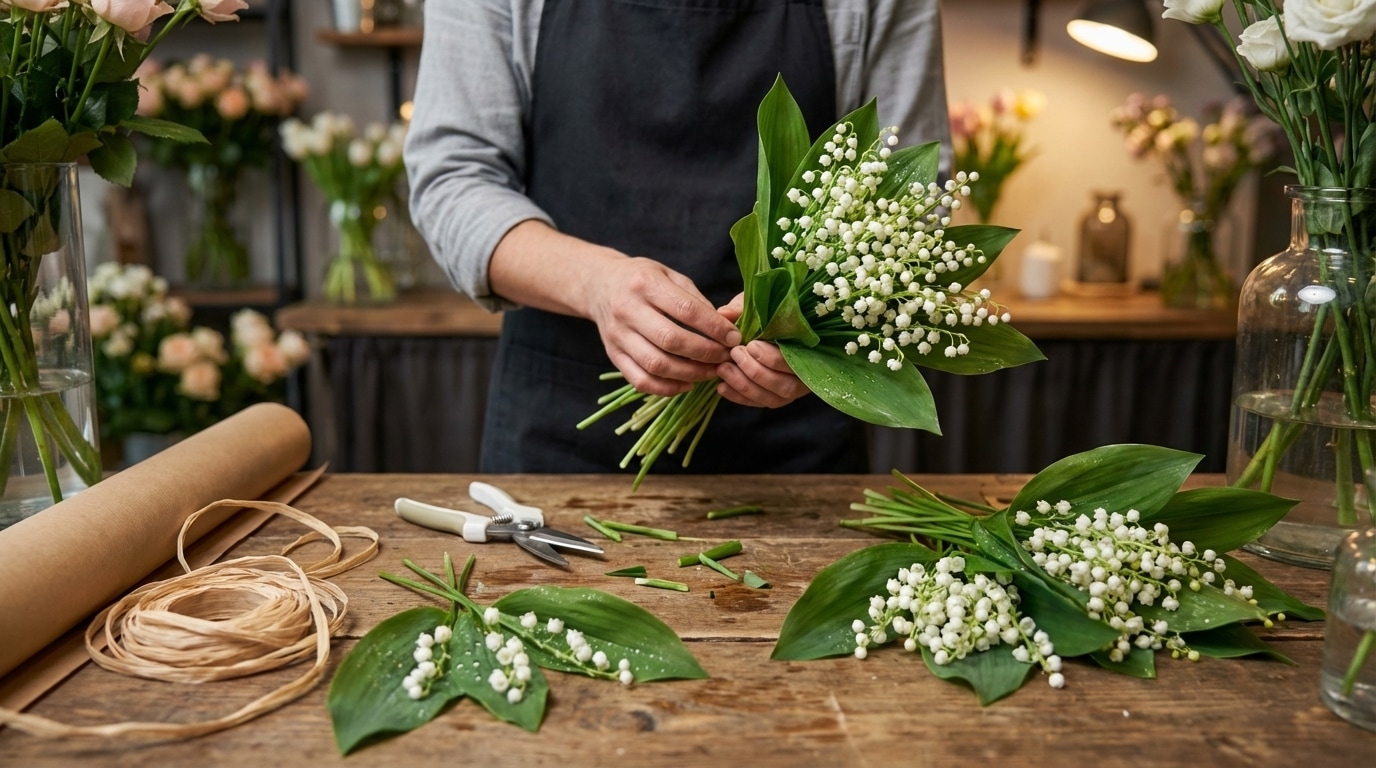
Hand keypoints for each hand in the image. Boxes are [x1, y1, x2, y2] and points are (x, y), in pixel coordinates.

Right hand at [488, 222, 741, 397]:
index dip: (714, 328)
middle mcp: (627, 310)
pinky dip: (667, 388)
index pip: (686, 310)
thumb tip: (727, 325)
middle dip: (705, 352)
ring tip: (711, 372)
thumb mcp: (670, 276)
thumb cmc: (643, 279)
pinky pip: (641, 380)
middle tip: (726, 357)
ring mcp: (617, 335)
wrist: (599, 284)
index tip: (734, 337)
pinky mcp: (613, 355)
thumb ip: (697, 300)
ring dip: (690, 373)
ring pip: (656, 364)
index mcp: (645, 284)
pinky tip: (686, 383)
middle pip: (671, 340)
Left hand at [714, 293, 809, 407]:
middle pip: (786, 386)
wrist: (765, 323)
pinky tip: (722, 387)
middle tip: (735, 355)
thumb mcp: (756, 304)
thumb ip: (743, 309)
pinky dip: (740, 397)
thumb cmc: (765, 312)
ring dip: (745, 386)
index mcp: (809, 348)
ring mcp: (791, 388)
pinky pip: (760, 403)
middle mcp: (804, 373)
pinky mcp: (775, 396)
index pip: (797, 362)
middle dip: (756, 372)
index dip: (773, 359)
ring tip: (723, 369)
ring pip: (773, 398)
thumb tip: (725, 314)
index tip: (751, 346)